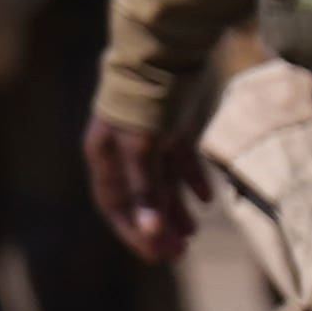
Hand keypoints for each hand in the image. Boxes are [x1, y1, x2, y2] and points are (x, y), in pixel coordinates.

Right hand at [83, 113, 205, 266]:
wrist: (165, 54)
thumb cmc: (146, 103)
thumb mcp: (144, 149)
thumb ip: (147, 190)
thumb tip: (152, 232)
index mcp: (104, 157)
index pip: (115, 206)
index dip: (135, 233)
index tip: (158, 255)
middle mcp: (120, 151)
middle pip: (139, 198)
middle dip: (159, 226)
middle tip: (180, 253)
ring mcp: (145, 138)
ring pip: (160, 183)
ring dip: (176, 209)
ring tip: (194, 234)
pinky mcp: (168, 127)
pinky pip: (177, 162)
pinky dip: (190, 180)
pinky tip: (207, 199)